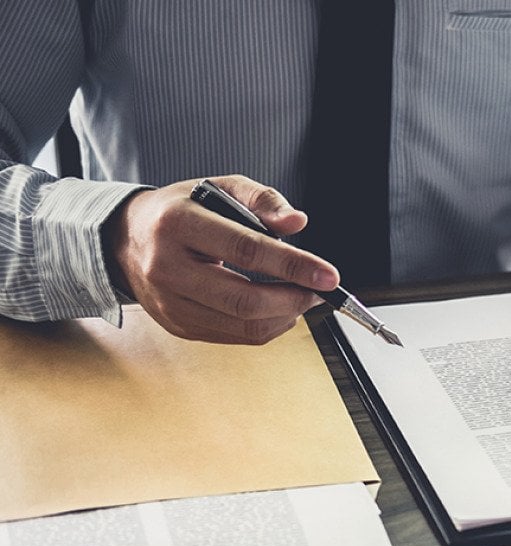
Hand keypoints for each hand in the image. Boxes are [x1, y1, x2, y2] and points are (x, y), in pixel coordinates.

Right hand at [106, 174, 338, 343]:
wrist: (126, 240)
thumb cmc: (182, 211)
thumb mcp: (220, 187)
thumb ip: (262, 200)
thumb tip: (297, 224)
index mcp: (177, 224)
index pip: (245, 249)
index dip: (293, 265)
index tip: (329, 275)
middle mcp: (166, 267)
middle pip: (244, 299)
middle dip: (294, 299)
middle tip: (320, 290)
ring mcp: (169, 303)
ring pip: (242, 325)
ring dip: (286, 316)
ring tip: (303, 297)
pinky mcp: (177, 326)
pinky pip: (234, 336)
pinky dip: (267, 327)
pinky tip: (280, 309)